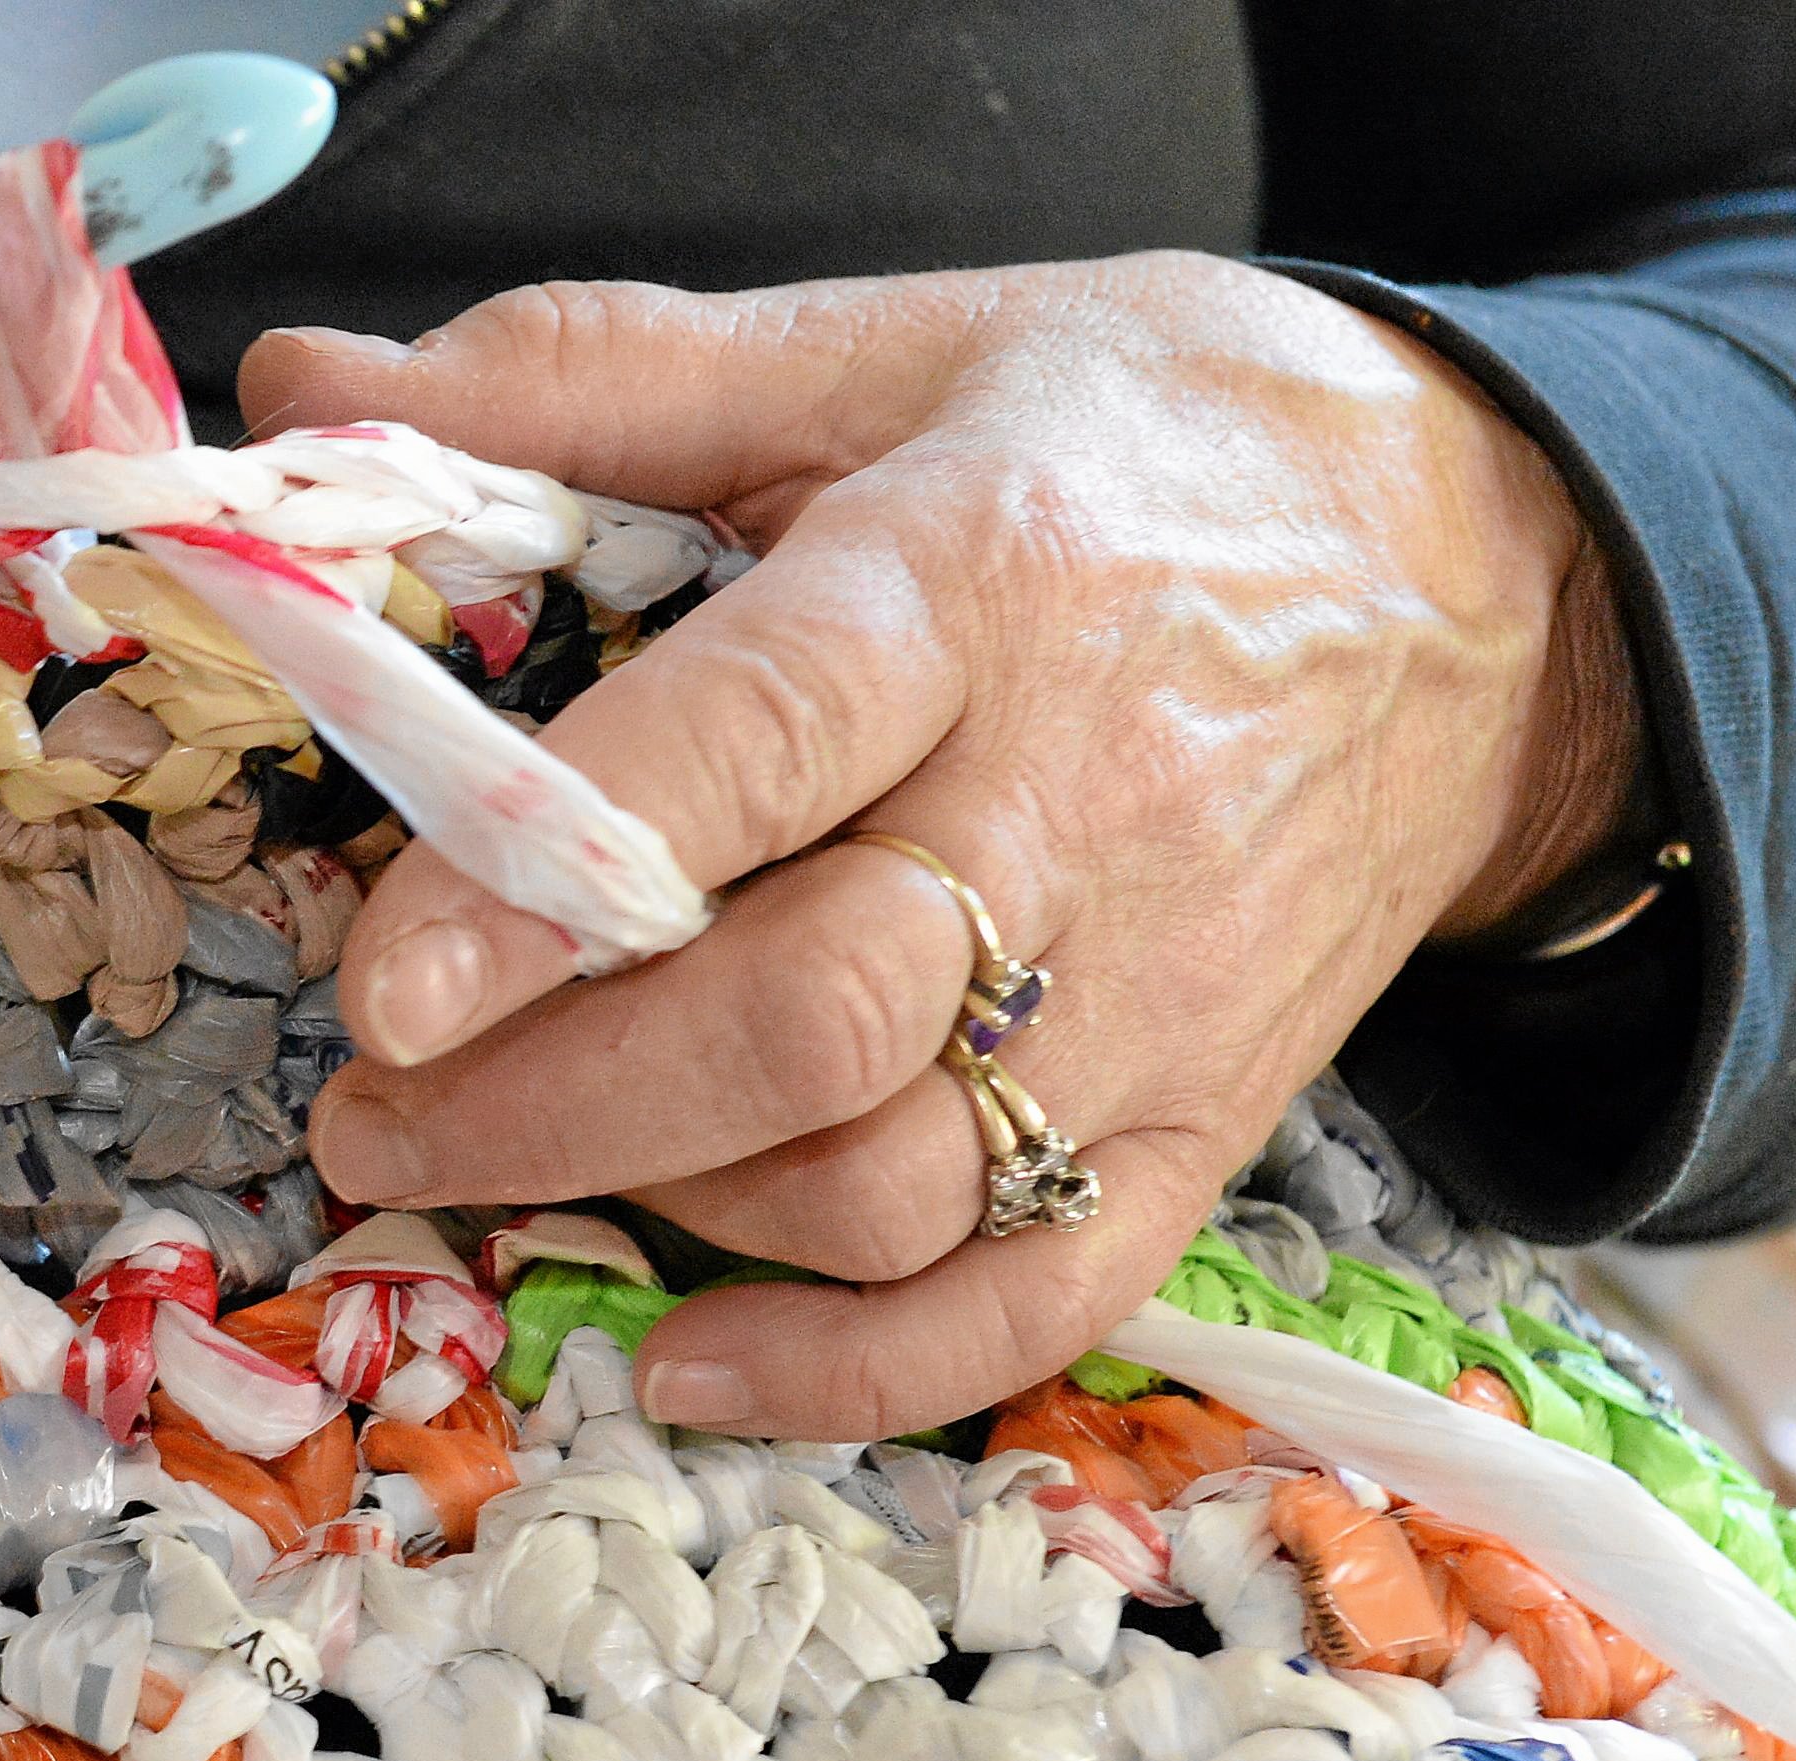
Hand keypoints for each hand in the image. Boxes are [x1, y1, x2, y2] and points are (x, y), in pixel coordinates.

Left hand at [241, 255, 1643, 1437]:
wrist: (1494, 564)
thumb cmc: (1134, 451)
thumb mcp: (880, 350)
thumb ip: (586, 379)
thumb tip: (301, 383)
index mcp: (977, 583)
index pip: (758, 750)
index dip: (554, 883)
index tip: (385, 982)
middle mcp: (1078, 810)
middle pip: (806, 1020)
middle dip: (550, 1100)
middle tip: (372, 1110)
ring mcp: (1156, 1000)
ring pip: (887, 1185)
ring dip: (659, 1210)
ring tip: (486, 1167)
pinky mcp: (1205, 1129)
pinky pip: (1025, 1308)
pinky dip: (845, 1375)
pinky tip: (686, 1361)